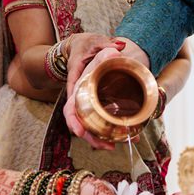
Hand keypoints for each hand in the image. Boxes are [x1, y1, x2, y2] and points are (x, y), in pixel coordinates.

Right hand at [62, 35, 147, 150]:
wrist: (96, 52)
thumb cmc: (92, 51)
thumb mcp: (98, 47)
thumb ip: (106, 49)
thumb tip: (116, 50)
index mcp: (77, 88)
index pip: (70, 108)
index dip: (73, 121)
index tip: (79, 132)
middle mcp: (80, 100)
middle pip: (80, 124)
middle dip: (91, 137)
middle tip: (107, 146)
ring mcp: (88, 105)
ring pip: (90, 127)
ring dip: (101, 139)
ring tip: (114, 146)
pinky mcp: (98, 108)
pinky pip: (99, 124)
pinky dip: (109, 133)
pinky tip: (122, 137)